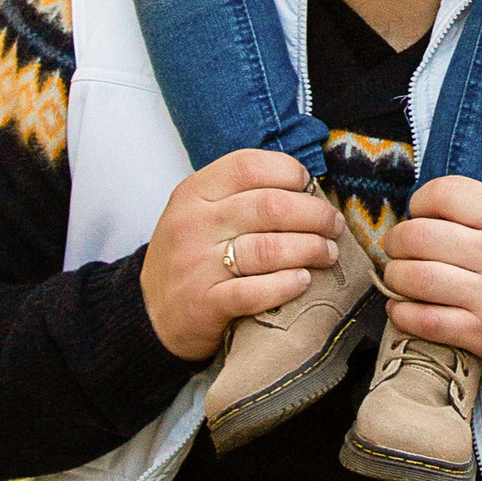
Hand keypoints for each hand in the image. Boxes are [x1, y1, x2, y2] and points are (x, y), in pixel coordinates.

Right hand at [140, 148, 341, 361]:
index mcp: (194, 193)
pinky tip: (302, 281)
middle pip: (269, 207)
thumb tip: (305, 188)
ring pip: (268, 249)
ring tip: (328, 254)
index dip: (289, 172)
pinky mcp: (204, 305)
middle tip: (333, 225)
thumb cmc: (189, 257)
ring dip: (310, 249)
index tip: (310, 186)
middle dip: (313, 214)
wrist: (149, 314)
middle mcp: (193, 224)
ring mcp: (196, 266)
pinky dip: (286, 285)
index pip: (248, 166)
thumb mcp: (200, 213)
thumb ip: (240, 196)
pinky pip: (255, 291)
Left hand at [382, 173, 481, 366]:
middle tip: (397, 246)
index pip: (447, 193)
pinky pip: (425, 321)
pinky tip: (400, 306)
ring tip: (398, 275)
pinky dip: (402, 313)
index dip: (420, 201)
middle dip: (397, 240)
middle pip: (421, 236)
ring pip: (417, 278)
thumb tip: (427, 209)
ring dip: (395, 276)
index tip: (419, 212)